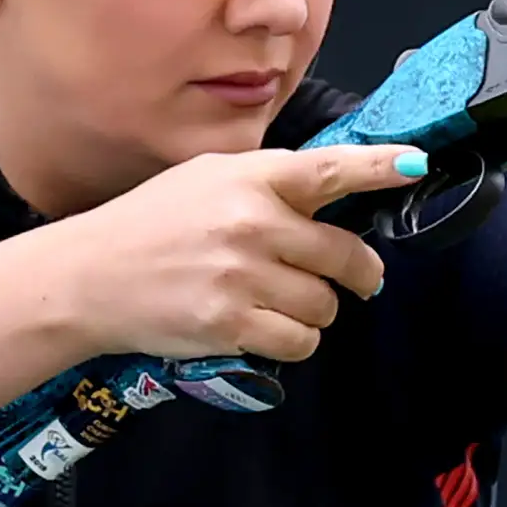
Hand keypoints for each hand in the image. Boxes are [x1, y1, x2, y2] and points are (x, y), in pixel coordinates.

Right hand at [48, 144, 426, 361]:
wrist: (88, 276)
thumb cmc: (152, 224)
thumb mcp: (208, 179)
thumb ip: (269, 181)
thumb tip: (332, 188)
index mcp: (251, 179)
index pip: (329, 170)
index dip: (381, 168)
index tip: (418, 165)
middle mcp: (251, 223)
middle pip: (345, 255)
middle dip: (356, 272)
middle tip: (351, 277)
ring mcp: (241, 276)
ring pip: (326, 305)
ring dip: (317, 309)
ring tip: (281, 300)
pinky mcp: (230, 324)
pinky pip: (300, 341)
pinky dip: (294, 339)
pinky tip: (267, 326)